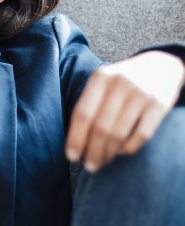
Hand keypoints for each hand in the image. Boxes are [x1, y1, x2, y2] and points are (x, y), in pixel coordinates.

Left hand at [65, 51, 183, 171]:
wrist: (161, 65)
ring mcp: (141, 93)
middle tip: (89, 166)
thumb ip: (90, 104)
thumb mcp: (103, 82)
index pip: (82, 113)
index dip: (75, 137)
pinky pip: (141, 135)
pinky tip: (121, 152)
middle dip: (92, 151)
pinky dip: (129, 148)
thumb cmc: (123, 80)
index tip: (71, 156)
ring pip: (119, 133)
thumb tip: (75, 140)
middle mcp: (119, 83)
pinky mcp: (159, 104)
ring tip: (102, 162)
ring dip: (108, 153)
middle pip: (100, 126)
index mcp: (100, 77)